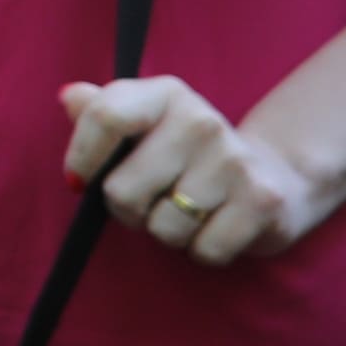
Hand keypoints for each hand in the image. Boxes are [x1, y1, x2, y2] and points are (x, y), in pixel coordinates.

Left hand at [58, 75, 324, 266]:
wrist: (275, 175)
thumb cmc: (186, 155)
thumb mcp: (143, 126)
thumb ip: (101, 113)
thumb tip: (70, 97)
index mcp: (165, 94)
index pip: (105, 117)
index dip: (82, 158)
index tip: (79, 182)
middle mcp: (201, 120)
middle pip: (122, 190)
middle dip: (128, 211)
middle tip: (152, 201)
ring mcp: (234, 160)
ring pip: (162, 227)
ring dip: (167, 232)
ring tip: (188, 212)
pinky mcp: (262, 201)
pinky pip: (203, 250)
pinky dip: (202, 251)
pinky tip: (216, 226)